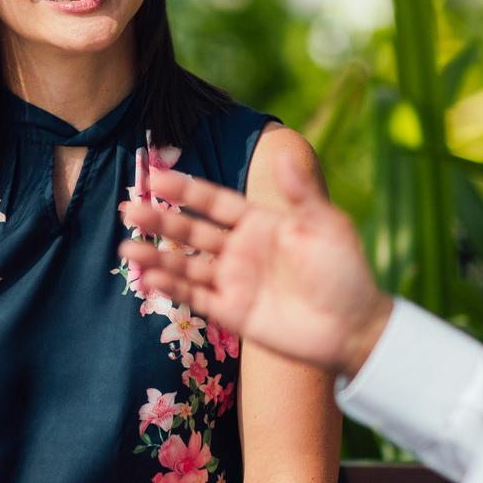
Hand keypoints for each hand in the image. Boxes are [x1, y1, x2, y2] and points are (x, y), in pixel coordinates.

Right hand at [120, 154, 391, 379]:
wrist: (355, 328)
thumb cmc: (345, 272)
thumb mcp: (326, 226)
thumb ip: (300, 193)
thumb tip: (283, 153)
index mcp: (259, 223)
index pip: (214, 202)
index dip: (185, 189)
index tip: (155, 176)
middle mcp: (240, 250)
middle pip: (191, 231)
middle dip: (160, 221)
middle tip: (129, 209)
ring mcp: (234, 282)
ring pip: (186, 265)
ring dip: (156, 257)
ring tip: (127, 248)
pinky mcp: (232, 312)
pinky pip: (195, 297)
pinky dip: (172, 288)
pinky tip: (151, 278)